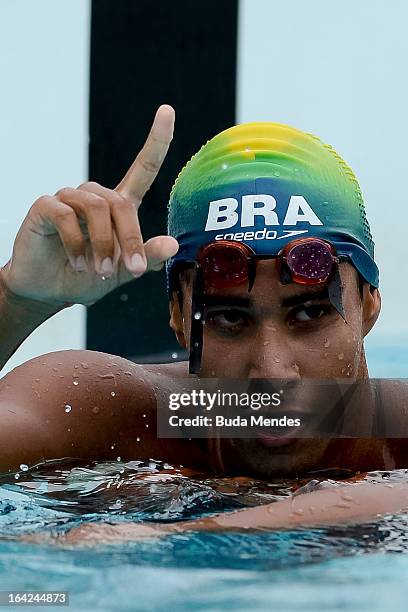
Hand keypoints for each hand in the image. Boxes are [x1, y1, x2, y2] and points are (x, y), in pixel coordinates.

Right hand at [1, 105, 178, 305]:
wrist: (48, 290)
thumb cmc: (86, 276)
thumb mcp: (122, 271)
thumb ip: (145, 257)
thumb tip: (173, 244)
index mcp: (118, 206)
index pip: (143, 168)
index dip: (157, 141)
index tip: (168, 111)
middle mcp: (95, 196)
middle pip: (121, 204)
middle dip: (130, 239)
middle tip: (131, 270)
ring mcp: (69, 198)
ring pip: (96, 208)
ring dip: (102, 244)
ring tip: (99, 270)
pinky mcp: (46, 206)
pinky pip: (67, 216)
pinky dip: (76, 243)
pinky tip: (78, 262)